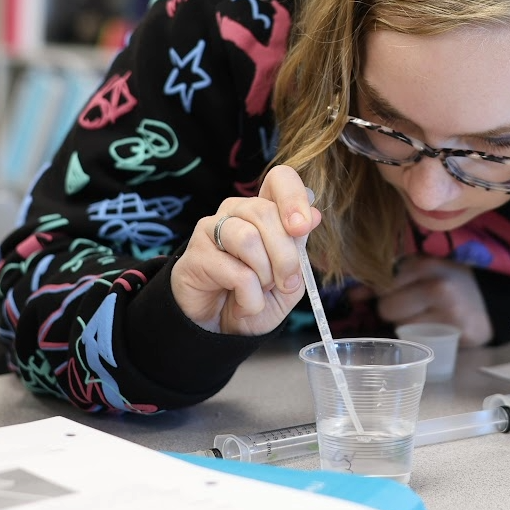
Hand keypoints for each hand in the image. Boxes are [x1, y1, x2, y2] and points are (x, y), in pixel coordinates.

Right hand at [171, 165, 321, 334]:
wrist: (223, 330)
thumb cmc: (257, 297)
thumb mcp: (289, 278)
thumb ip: (298, 247)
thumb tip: (314, 215)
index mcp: (263, 210)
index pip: (279, 179)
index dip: (294, 197)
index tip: (302, 227)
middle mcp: (236, 211)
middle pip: (266, 213)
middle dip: (286, 255)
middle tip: (287, 283)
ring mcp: (211, 229)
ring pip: (248, 238)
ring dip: (265, 275)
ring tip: (261, 292)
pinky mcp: (194, 254)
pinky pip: (235, 271)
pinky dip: (250, 297)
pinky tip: (244, 305)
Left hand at [374, 256, 491, 346]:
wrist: (491, 303)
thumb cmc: (450, 284)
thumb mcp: (422, 272)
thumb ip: (388, 280)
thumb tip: (352, 295)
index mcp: (426, 265)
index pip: (382, 284)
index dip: (379, 292)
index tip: (387, 294)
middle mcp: (437, 287)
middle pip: (387, 308)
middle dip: (391, 311)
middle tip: (409, 307)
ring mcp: (447, 313)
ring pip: (401, 328)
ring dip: (405, 326)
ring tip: (422, 318)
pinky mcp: (455, 335)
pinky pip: (420, 342)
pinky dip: (419, 338)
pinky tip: (432, 330)